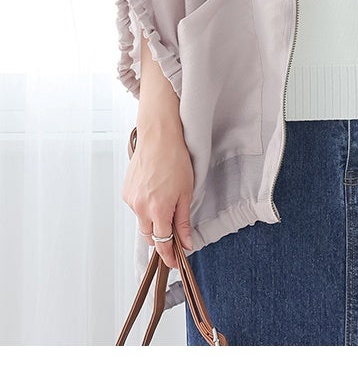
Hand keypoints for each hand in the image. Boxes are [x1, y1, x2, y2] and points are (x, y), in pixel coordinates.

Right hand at [121, 126, 194, 269]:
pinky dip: (146, 208)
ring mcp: (131, 200)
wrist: (158, 137)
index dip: (169, 257)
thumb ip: (184, 221)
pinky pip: (136, 208)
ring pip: (143, 222)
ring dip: (154, 221)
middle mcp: (140, 208)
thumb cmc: (176, 159)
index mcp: (158, 210)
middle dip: (162, 240)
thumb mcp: (186, 192)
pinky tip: (156, 194)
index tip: (175, 263)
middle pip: (151, 236)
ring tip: (167, 204)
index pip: (163, 244)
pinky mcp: (126, 192)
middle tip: (176, 237)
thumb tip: (186, 243)